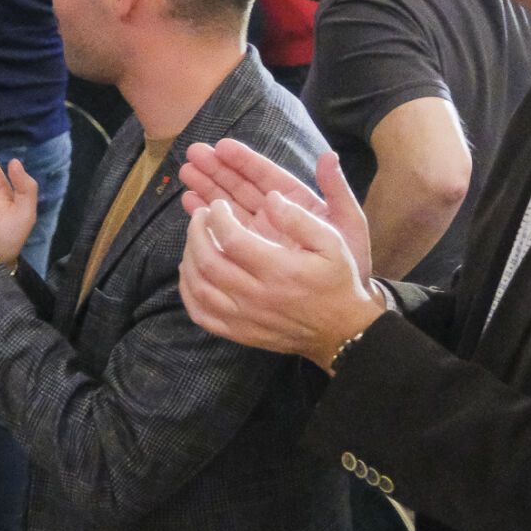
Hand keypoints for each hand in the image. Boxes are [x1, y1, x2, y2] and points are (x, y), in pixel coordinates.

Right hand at [178, 139, 371, 281]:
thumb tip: (328, 157)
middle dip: (216, 169)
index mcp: (296, 202)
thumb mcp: (349, 224)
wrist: (339, 306)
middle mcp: (273, 214)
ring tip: (186, 173)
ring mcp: (258, 232)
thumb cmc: (349, 264)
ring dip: (206, 188)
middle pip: (240, 186)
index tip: (221, 146)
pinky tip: (190, 203)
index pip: (265, 176)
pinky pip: (223, 230)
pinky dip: (206, 216)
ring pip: (227, 204)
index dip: (243, 160)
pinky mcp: (247, 250)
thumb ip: (337, 190)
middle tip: (193, 154)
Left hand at [179, 195, 384, 371]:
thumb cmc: (336, 282)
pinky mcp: (238, 333)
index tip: (217, 206)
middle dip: (196, 232)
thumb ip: (300, 219)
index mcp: (279, 270)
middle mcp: (258, 296)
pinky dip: (187, 292)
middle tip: (199, 216)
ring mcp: (245, 317)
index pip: (232, 239)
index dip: (217, 217)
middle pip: (208, 262)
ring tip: (194, 239)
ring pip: (198, 287)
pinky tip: (190, 272)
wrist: (342, 331)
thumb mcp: (332, 244)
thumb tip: (270, 197)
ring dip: (188, 258)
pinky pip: (200, 314)